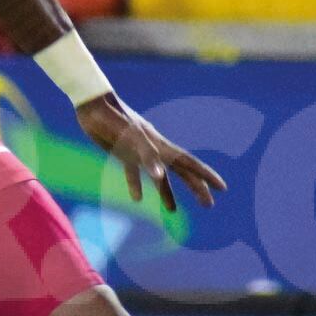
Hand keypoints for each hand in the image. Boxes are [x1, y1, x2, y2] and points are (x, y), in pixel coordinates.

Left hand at [74, 93, 225, 212]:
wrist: (92, 104)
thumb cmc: (113, 119)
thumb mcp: (131, 137)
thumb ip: (147, 156)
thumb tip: (160, 176)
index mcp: (161, 146)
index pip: (189, 163)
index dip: (206, 176)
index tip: (222, 188)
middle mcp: (154, 149)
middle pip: (181, 171)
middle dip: (196, 187)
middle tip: (209, 205)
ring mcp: (139, 151)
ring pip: (159, 176)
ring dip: (167, 193)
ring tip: (173, 212)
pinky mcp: (123, 152)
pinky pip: (133, 172)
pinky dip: (136, 186)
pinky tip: (137, 199)